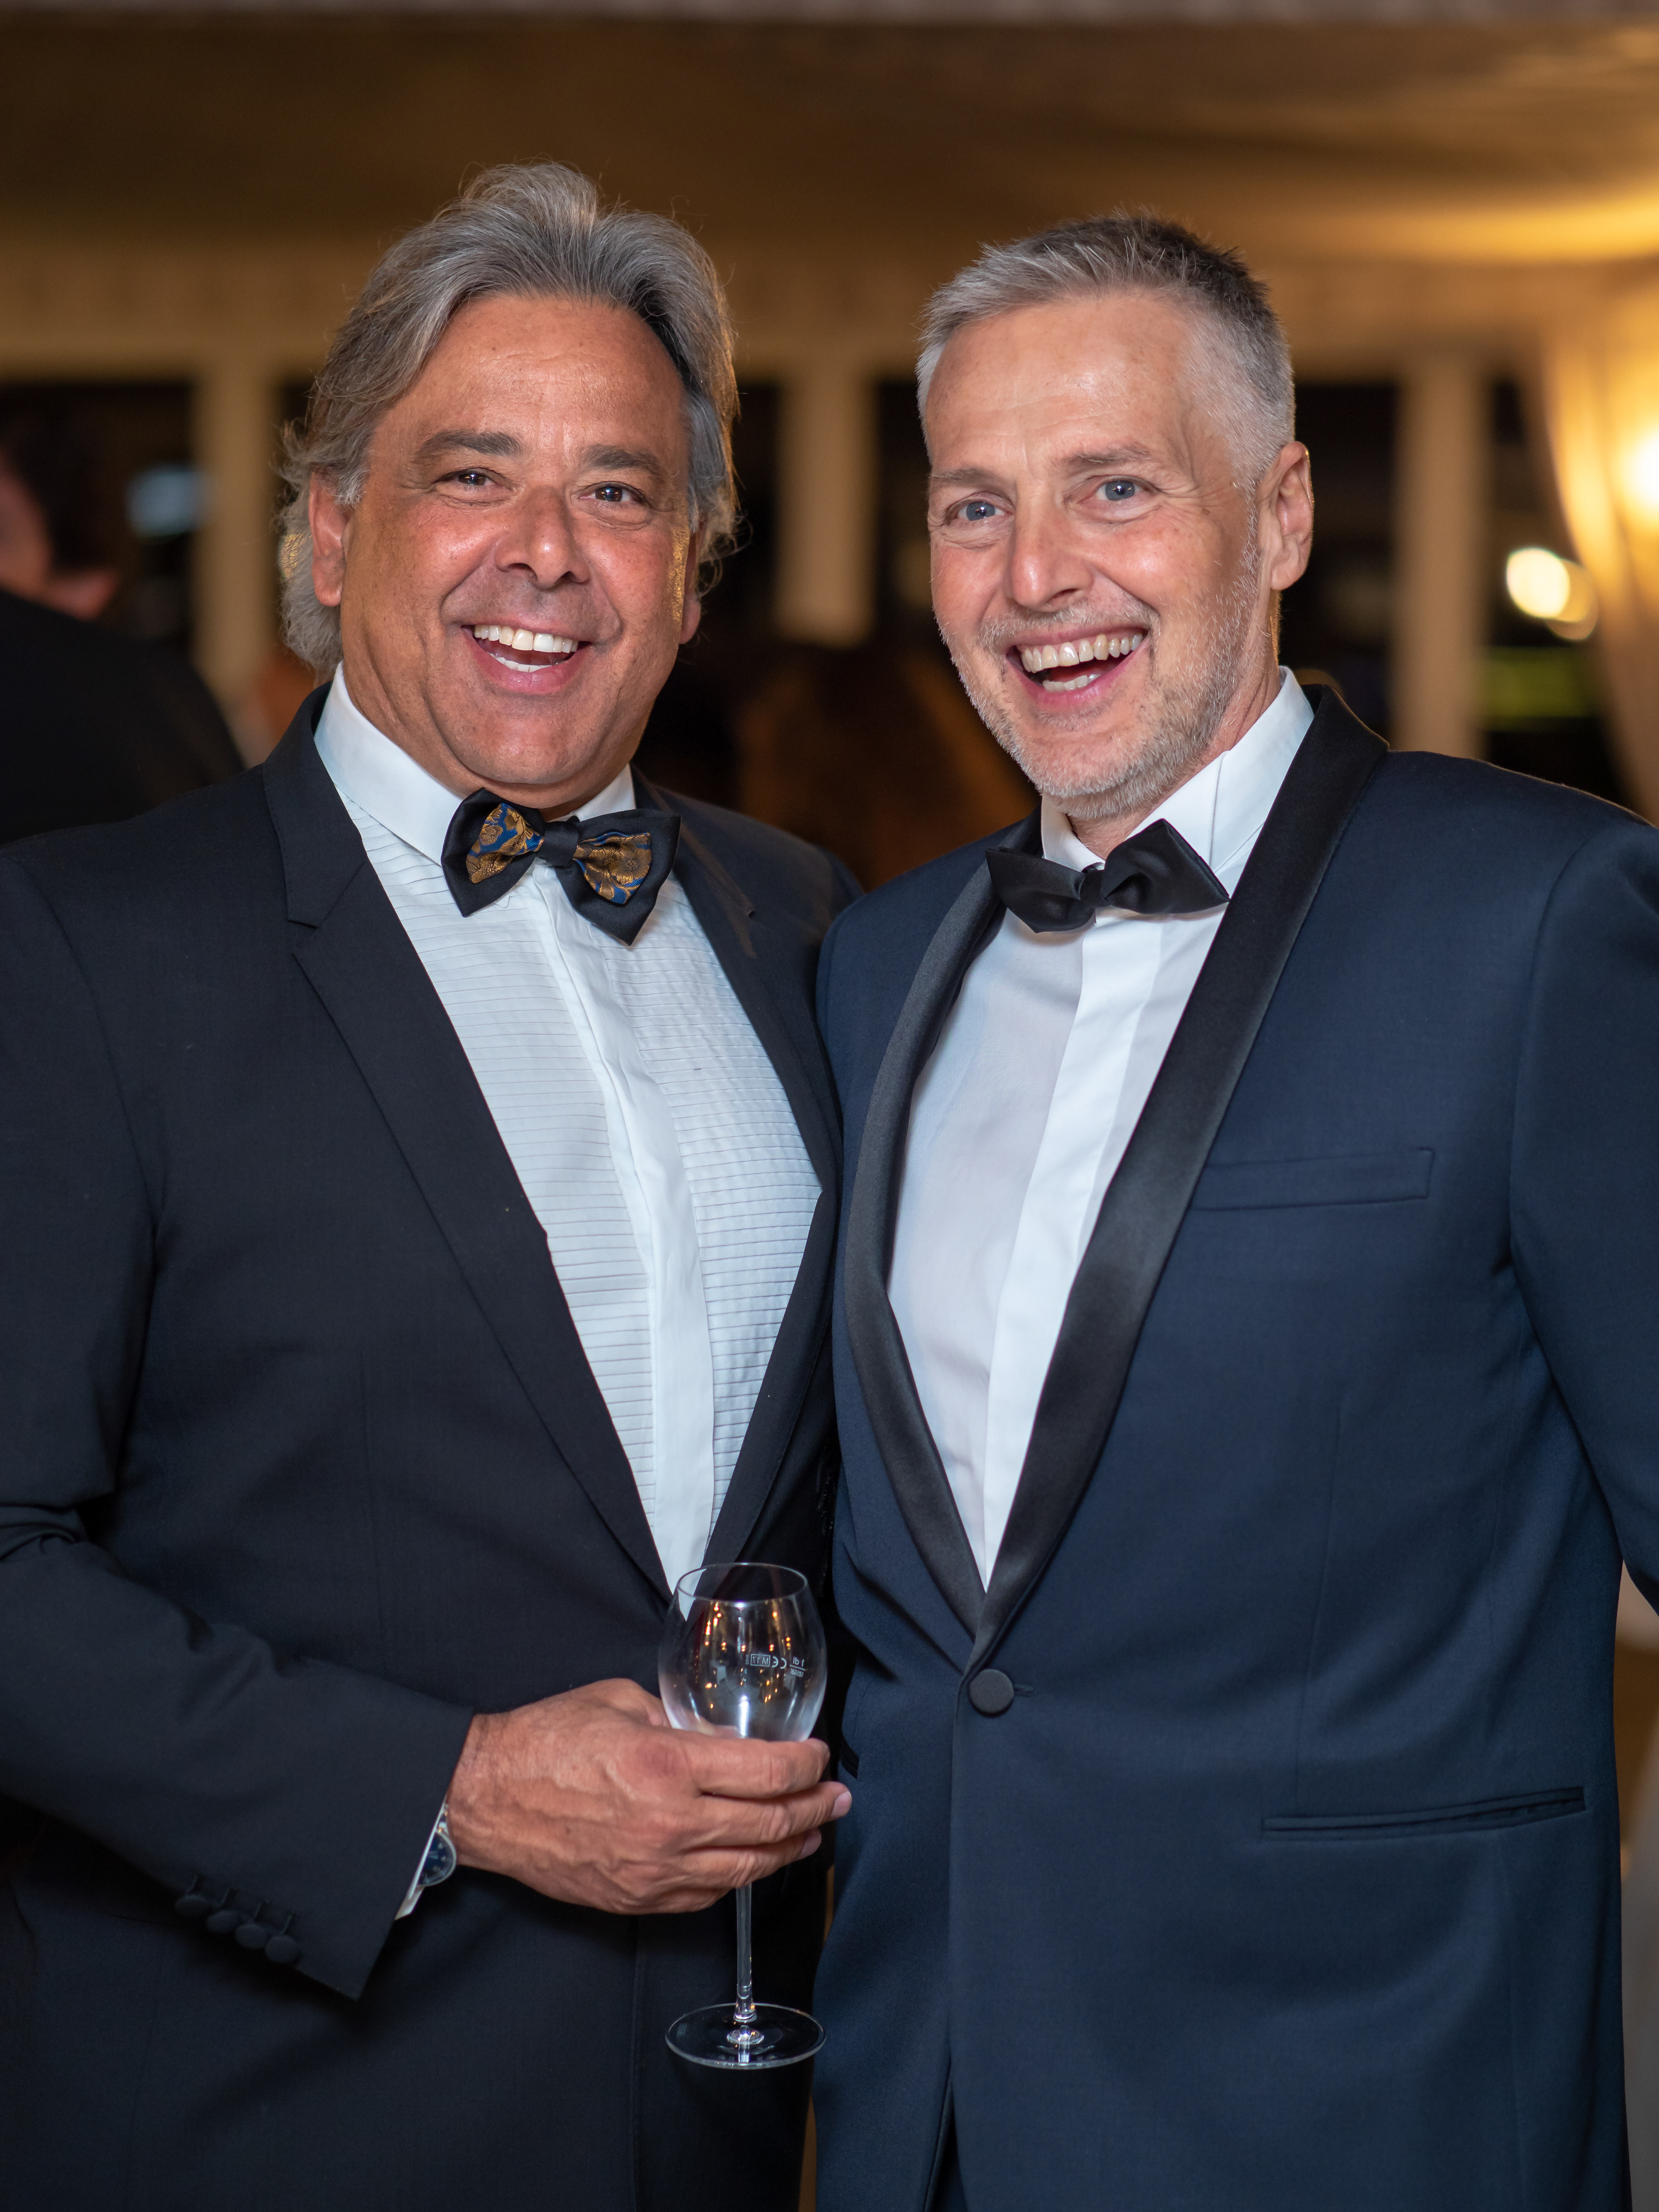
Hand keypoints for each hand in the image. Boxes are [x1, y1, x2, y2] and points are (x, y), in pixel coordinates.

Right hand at [444, 1678, 850, 1913]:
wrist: (486, 1799)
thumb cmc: (546, 1741)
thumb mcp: (620, 1701)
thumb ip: (677, 1719)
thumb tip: (720, 1734)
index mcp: (668, 1765)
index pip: (767, 1772)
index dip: (806, 1764)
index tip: (820, 1755)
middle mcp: (671, 1823)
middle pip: (770, 1823)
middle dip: (815, 1808)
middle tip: (838, 1797)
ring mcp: (655, 1869)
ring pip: (746, 1867)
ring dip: (789, 1849)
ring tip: (813, 1833)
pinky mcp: (638, 1898)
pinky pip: (707, 1894)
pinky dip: (740, 1876)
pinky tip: (755, 1861)